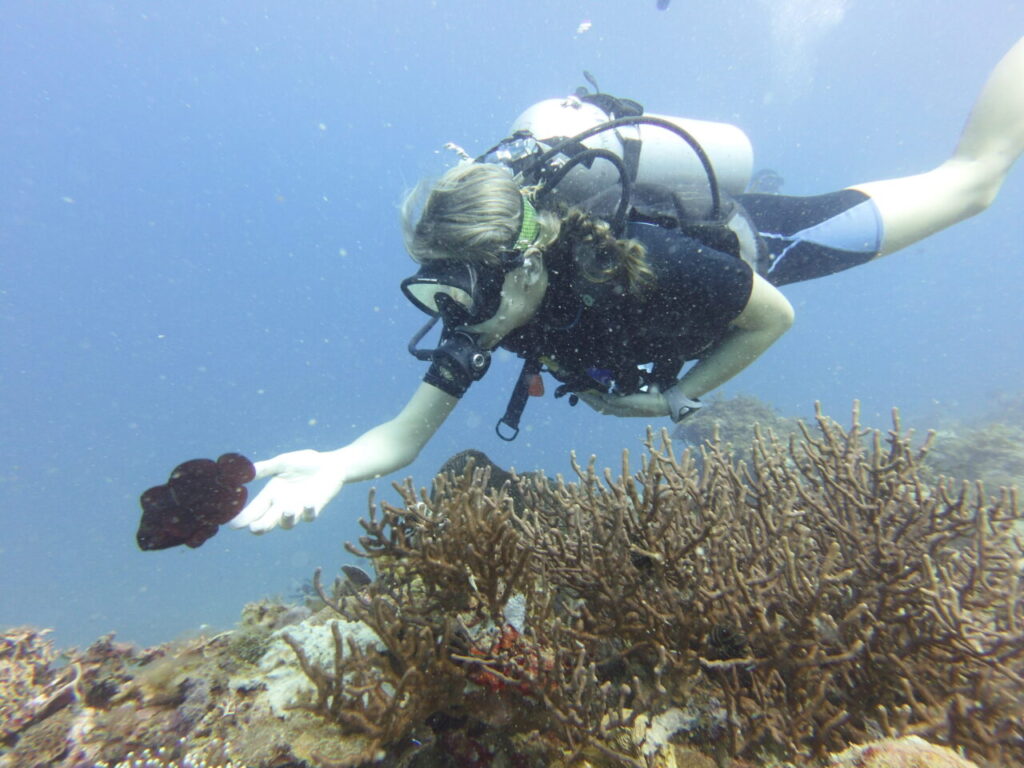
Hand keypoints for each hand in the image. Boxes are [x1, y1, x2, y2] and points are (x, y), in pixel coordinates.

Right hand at [228, 449, 347, 533]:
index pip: (254, 509)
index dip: (244, 517)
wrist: (330, 464)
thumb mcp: (283, 463)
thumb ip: (266, 468)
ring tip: (287, 509)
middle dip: (261, 526)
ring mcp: (298, 509)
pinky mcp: (314, 509)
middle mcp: (282, 505)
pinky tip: (309, 503)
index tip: (233, 525)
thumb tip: (245, 470)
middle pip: (268, 521)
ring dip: (286, 519)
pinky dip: (309, 512)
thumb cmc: (305, 462)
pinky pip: (310, 516)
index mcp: (271, 493)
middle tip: (254, 528)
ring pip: (288, 523)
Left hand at [576, 389, 668, 418]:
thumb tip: (604, 397)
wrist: (662, 405)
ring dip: (594, 398)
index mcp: (617, 410)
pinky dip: (602, 396)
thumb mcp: (632, 401)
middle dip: (587, 398)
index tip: (577, 391)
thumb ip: (617, 400)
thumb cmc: (647, 403)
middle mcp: (617, 410)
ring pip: (603, 403)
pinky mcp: (626, 404)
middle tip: (577, 390)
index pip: (598, 403)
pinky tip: (601, 392)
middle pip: (598, 405)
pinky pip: (610, 400)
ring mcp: (621, 408)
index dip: (587, 397)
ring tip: (586, 391)